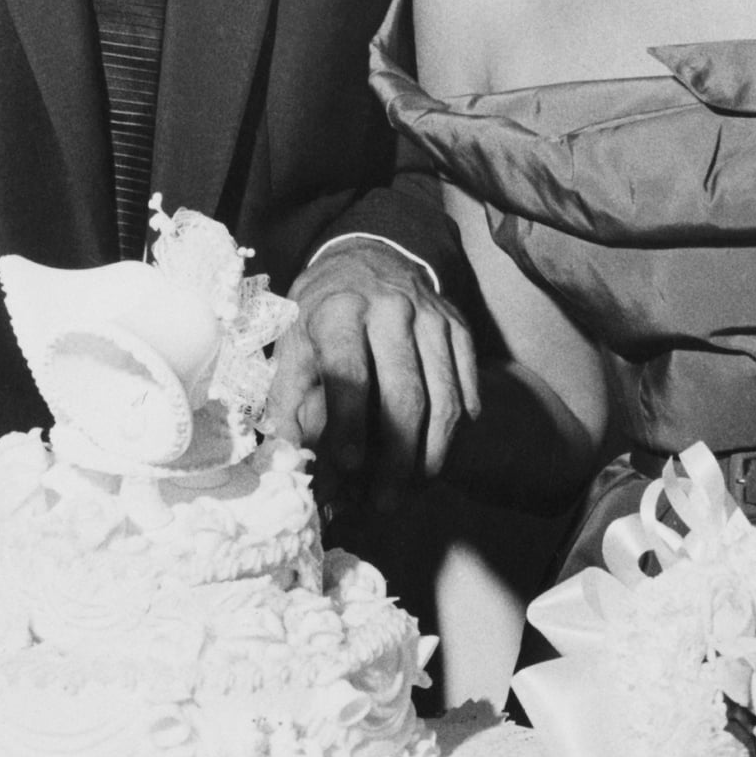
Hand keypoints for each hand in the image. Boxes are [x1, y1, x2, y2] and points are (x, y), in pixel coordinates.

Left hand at [262, 239, 480, 512]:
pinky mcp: (458, 326)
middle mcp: (391, 309)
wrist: (367, 256)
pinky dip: (457, 425)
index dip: (348, 422)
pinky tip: (439, 455)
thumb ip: (289, 401)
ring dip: (432, 451)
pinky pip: (466, 383)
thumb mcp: (292, 344)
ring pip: (444, 394)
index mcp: (340, 311)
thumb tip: (292, 461)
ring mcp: (432, 317)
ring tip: (414, 488)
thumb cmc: (321, 313)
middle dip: (395, 455)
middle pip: (404, 392)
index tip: (347, 466)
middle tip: (383, 500)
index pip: (348, 372)